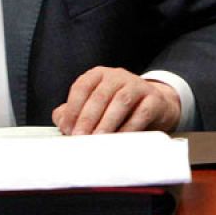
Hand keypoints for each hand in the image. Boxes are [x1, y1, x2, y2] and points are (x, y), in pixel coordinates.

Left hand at [53, 67, 181, 134]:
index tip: (67, 128)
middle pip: (100, 95)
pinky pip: (142, 112)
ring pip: (121, 101)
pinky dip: (129, 127)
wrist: (154, 105)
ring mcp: (137, 86)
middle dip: (88, 118)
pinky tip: (120, 139)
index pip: (82, 87)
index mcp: (98, 75)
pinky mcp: (154, 99)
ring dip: (107, 121)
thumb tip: (61, 121)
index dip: (73, 108)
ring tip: (98, 138)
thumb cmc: (117, 107)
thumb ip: (74, 111)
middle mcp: (117, 76)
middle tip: (80, 137)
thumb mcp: (95, 105)